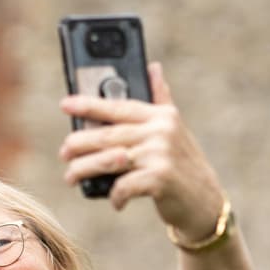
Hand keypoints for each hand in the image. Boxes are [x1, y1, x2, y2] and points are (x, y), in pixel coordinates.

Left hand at [58, 62, 225, 238]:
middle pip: (108, 135)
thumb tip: (153, 67)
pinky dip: (116, 196)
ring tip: (70, 177)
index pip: (119, 107)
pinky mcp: (159, 179)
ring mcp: (160, 154)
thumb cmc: (183, 165)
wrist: (205, 201)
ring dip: (84, 169)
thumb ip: (161, 99)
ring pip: (109, 160)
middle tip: (63, 153)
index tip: (65, 104)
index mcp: (161, 116)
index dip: (89, 105)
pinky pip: (123, 186)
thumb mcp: (175, 129)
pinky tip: (115, 201)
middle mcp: (161, 131)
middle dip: (79, 144)